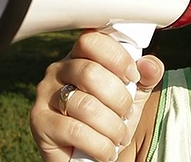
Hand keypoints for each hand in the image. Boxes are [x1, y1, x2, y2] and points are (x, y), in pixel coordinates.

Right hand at [29, 30, 164, 161]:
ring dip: (112, 127)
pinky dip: (100, 145)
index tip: (133, 77)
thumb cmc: (109, 120)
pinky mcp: (39, 122)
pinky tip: (106, 151)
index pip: (91, 40)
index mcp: (79, 56)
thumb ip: (146, 77)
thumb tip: (151, 65)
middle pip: (90, 73)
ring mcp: (45, 95)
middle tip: (127, 113)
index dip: (117, 57)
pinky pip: (75, 131)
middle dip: (119, 99)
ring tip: (118, 136)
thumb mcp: (134, 96)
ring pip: (85, 105)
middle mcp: (58, 70)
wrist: (91, 157)